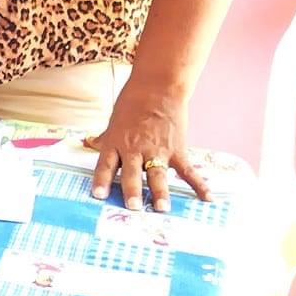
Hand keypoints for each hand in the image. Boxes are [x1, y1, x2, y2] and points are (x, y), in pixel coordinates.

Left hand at [88, 85, 210, 213]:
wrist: (158, 88)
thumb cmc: (133, 103)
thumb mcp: (114, 120)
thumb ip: (105, 137)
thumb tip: (88, 142)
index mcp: (116, 142)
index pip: (105, 164)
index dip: (101, 180)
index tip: (98, 196)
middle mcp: (135, 149)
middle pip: (132, 173)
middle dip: (132, 190)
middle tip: (133, 207)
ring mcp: (157, 150)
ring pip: (157, 174)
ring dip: (160, 192)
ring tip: (162, 207)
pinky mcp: (176, 150)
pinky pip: (188, 170)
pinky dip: (199, 184)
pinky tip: (207, 198)